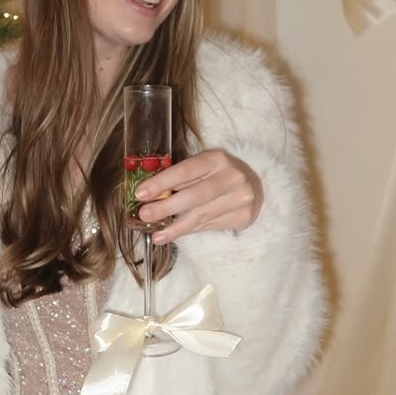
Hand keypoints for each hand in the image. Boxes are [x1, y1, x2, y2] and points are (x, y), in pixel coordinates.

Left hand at [134, 148, 262, 243]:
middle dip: (166, 207)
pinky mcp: (243, 217)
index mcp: (216, 159)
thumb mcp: (203, 167)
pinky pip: (209, 226)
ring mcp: (240, 198)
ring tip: (156, 235)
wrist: (254, 186)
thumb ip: (181, 178)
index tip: (141, 193)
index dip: (161, 183)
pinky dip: (189, 231)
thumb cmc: (219, 174)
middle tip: (144, 214)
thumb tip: (150, 193)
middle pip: (193, 196)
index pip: (185, 171)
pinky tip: (173, 235)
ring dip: (175, 227)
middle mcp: (231, 177)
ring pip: (201, 216)